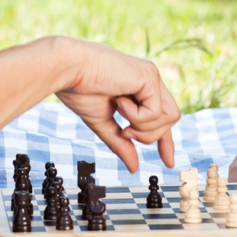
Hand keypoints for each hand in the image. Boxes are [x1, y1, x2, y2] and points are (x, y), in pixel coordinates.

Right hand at [53, 38, 181, 172]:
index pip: (162, 117)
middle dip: (150, 135)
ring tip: (121, 116)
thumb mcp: (103, 122)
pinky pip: (156, 112)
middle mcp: (148, 81)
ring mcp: (151, 77)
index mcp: (138, 89)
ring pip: (170, 117)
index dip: (165, 141)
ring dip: (144, 127)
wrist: (67, 69)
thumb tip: (134, 167)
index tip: (168, 162)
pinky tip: (119, 102)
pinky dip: (136, 116)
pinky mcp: (150, 76)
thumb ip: (120, 142)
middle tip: (124, 132)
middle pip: (169, 119)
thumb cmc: (79, 89)